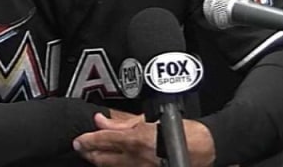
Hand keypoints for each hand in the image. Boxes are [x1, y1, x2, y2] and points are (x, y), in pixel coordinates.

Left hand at [73, 111, 215, 166]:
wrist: (203, 149)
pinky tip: (114, 161)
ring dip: (101, 160)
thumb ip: (123, 122)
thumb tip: (102, 120)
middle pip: (102, 159)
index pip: (102, 141)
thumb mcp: (150, 120)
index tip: (78, 141)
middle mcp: (135, 159)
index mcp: (136, 141)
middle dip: (89, 153)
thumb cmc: (183, 132)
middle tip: (82, 147)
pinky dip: (116, 165)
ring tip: (95, 153)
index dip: (87, 141)